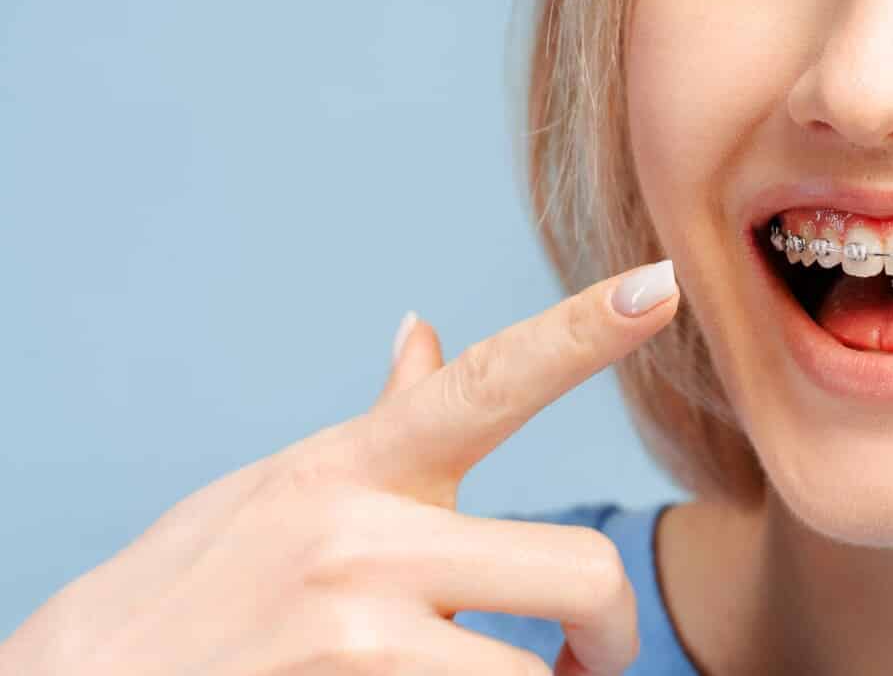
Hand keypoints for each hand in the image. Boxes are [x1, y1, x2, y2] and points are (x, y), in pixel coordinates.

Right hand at [0, 260, 679, 675]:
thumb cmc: (203, 584)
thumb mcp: (287, 488)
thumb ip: (382, 424)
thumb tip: (423, 327)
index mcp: (356, 468)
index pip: (488, 383)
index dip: (581, 332)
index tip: (661, 283)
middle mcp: (360, 541)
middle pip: (579, 570)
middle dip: (612, 627)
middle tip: (594, 653)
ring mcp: (352, 636)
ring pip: (535, 674)